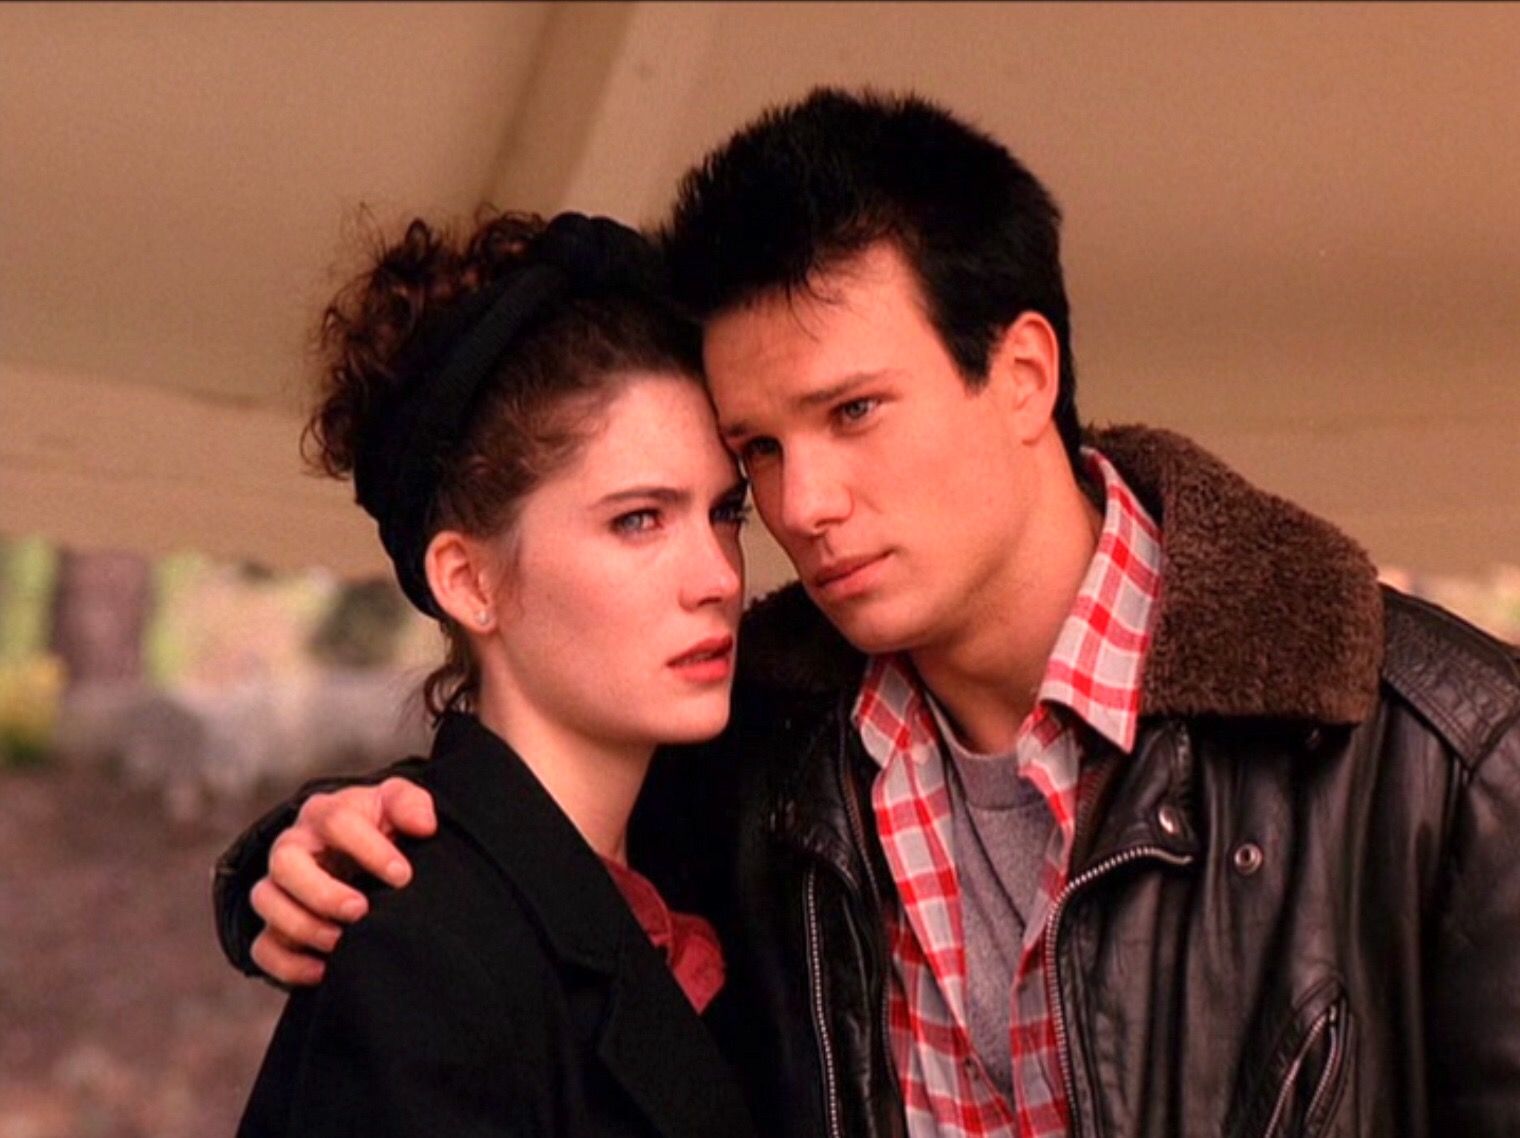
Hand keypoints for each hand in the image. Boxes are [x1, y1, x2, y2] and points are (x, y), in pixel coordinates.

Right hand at [249, 777, 436, 985]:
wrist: (357, 856)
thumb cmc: (378, 827)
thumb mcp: (396, 805)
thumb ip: (411, 805)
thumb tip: (424, 825)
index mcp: (324, 814)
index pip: (335, 821)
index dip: (368, 848)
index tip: (402, 876)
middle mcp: (293, 847)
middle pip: (285, 862)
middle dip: (322, 892)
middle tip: (360, 911)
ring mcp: (278, 886)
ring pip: (267, 902)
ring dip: (303, 926)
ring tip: (342, 942)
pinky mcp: (274, 925)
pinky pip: (263, 947)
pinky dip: (288, 963)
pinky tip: (323, 971)